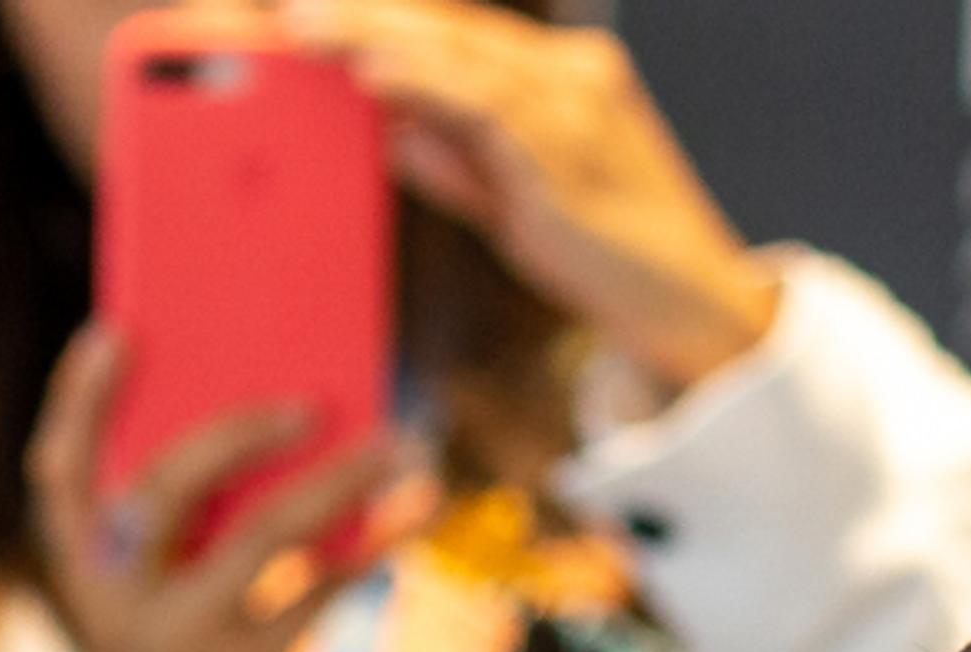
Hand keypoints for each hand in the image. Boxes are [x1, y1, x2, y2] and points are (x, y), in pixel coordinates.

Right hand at [19, 324, 434, 651]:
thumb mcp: (154, 597)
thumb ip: (189, 524)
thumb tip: (293, 422)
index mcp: (81, 565)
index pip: (59, 471)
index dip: (79, 401)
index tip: (114, 331)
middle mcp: (116, 599)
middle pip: (168, 486)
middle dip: (240, 430)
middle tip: (309, 399)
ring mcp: (177, 641)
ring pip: (260, 536)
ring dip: (337, 482)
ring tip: (398, 442)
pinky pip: (315, 596)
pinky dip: (369, 551)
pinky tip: (413, 514)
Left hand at [282, 0, 780, 398]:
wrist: (689, 303)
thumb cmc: (606, 257)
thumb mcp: (514, 205)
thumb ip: (457, 167)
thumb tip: (395, 136)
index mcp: (554, 76)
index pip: (452, 27)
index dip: (379, 11)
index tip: (303, 12)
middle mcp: (564, 73)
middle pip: (444, 20)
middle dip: (360, 7)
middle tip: (281, 6)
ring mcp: (567, 103)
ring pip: (453, 47)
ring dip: (370, 30)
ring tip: (299, 24)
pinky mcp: (561, 148)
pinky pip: (478, 100)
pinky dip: (421, 79)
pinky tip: (369, 71)